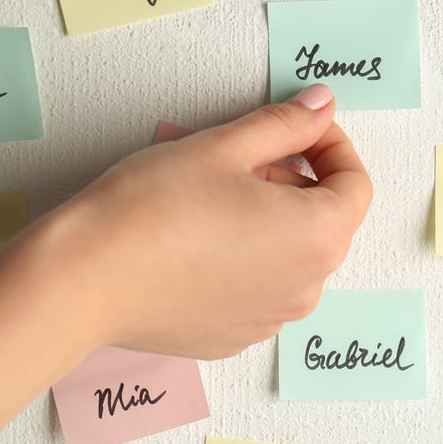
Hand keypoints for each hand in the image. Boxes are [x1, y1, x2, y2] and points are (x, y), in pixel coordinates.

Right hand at [33, 83, 371, 358]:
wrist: (85, 279)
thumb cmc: (151, 210)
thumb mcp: (225, 146)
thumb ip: (286, 124)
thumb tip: (321, 107)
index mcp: (318, 236)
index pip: (356, 184)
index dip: (332, 147)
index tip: (300, 129)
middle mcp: (306, 288)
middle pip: (324, 221)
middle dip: (294, 182)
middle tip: (239, 160)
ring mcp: (271, 319)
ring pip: (290, 256)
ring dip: (269, 222)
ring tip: (212, 201)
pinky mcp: (235, 337)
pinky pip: (258, 289)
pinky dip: (243, 260)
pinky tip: (197, 242)